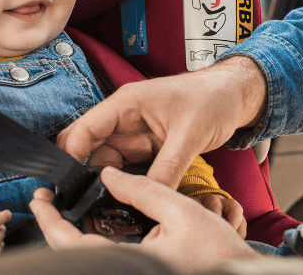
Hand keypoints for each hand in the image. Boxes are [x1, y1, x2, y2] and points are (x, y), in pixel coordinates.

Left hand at [30, 167, 263, 270]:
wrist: (239, 273)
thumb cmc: (218, 250)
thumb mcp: (181, 210)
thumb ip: (143, 190)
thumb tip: (108, 175)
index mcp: (132, 262)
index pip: (73, 245)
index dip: (50, 222)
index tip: (40, 199)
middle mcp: (127, 270)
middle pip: (73, 253)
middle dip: (55, 225)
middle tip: (47, 200)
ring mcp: (132, 271)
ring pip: (88, 256)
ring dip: (71, 233)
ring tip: (65, 206)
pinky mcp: (139, 271)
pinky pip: (105, 257)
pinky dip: (92, 239)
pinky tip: (94, 221)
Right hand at [57, 56, 266, 187]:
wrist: (235, 96)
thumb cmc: (213, 99)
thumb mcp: (190, 135)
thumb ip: (168, 168)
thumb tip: (149, 196)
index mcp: (127, 103)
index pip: (85, 128)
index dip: (71, 155)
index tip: (67, 184)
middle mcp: (125, 118)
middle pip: (90, 147)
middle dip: (84, 173)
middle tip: (84, 202)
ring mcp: (135, 133)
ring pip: (107, 161)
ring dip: (106, 181)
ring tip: (104, 205)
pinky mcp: (147, 146)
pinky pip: (128, 167)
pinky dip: (125, 182)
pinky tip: (125, 198)